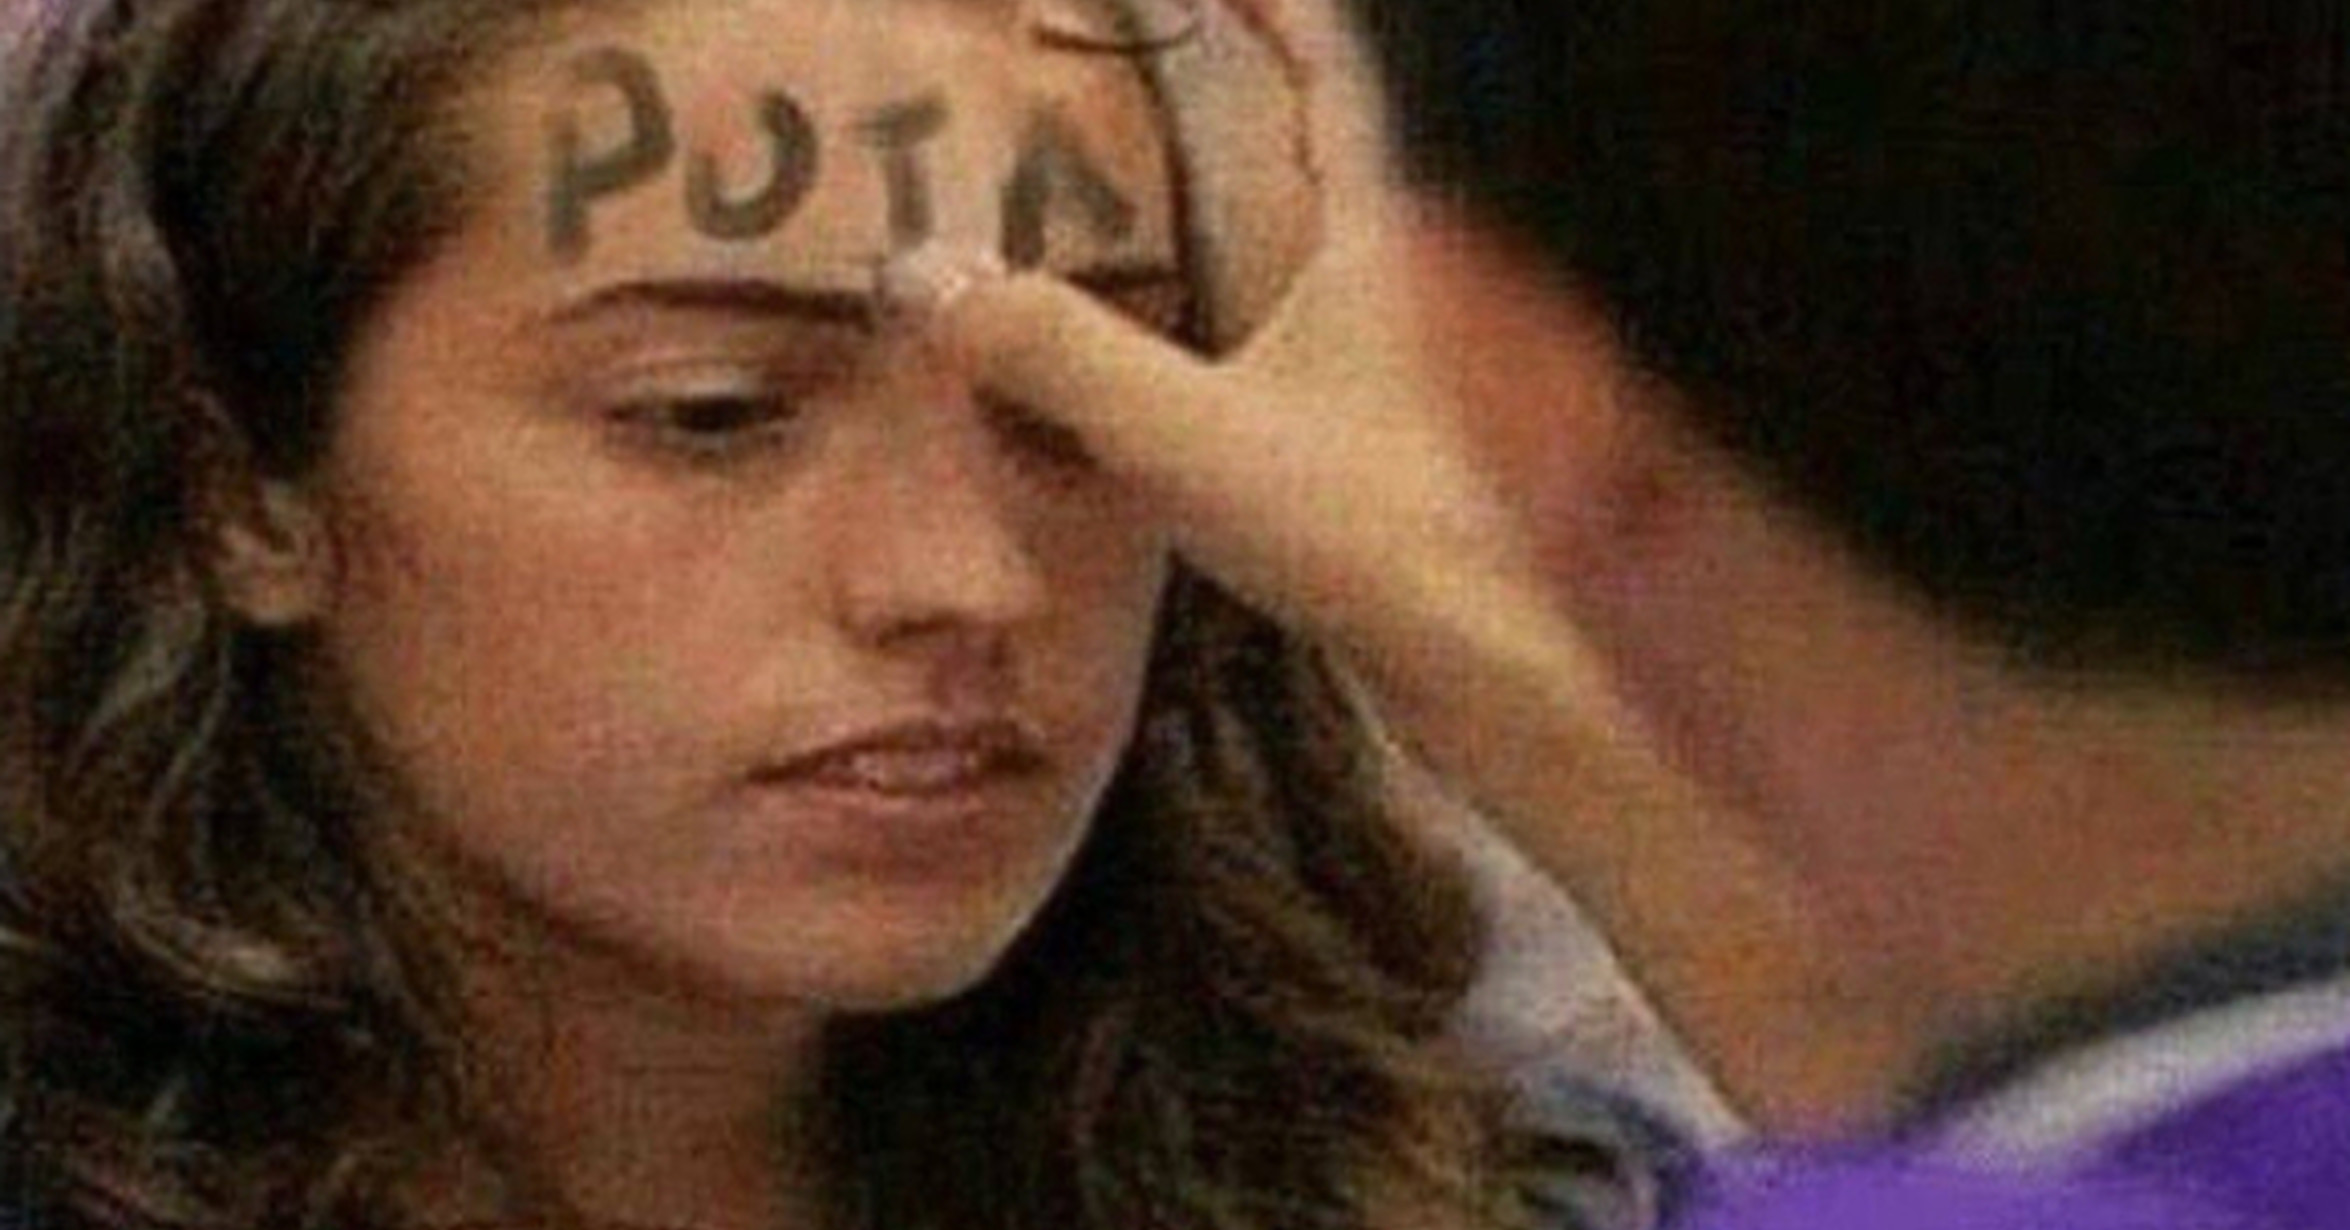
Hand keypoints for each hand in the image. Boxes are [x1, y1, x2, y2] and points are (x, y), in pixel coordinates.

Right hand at [897, 0, 1933, 1133]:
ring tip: (1129, 194)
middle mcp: (1405, 279)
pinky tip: (1177, 351)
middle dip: (1238, 99)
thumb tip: (924, 272)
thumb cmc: (1375, 531)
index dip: (1275, 9)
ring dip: (1235, 209)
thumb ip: (1060, 355)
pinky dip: (1240, 307)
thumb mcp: (1192, 435)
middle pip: (1325, 148)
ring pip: (1316, 248)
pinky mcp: (1390, 440)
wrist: (1501, 671)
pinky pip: (1305, 334)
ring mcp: (1404, 362)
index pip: (1333, 75)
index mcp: (1380, 236)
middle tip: (1133, 75)